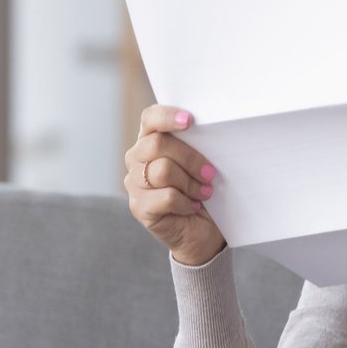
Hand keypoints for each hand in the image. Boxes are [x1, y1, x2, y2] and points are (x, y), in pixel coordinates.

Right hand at [123, 105, 226, 265]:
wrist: (203, 230)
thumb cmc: (204, 190)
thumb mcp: (202, 163)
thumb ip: (198, 145)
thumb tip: (212, 133)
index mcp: (151, 139)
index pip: (150, 118)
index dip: (167, 116)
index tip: (190, 120)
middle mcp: (137, 158)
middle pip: (158, 144)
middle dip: (190, 158)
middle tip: (210, 173)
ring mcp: (134, 183)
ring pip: (163, 171)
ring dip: (191, 183)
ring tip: (205, 192)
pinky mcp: (139, 207)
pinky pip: (166, 197)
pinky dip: (186, 203)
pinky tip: (193, 207)